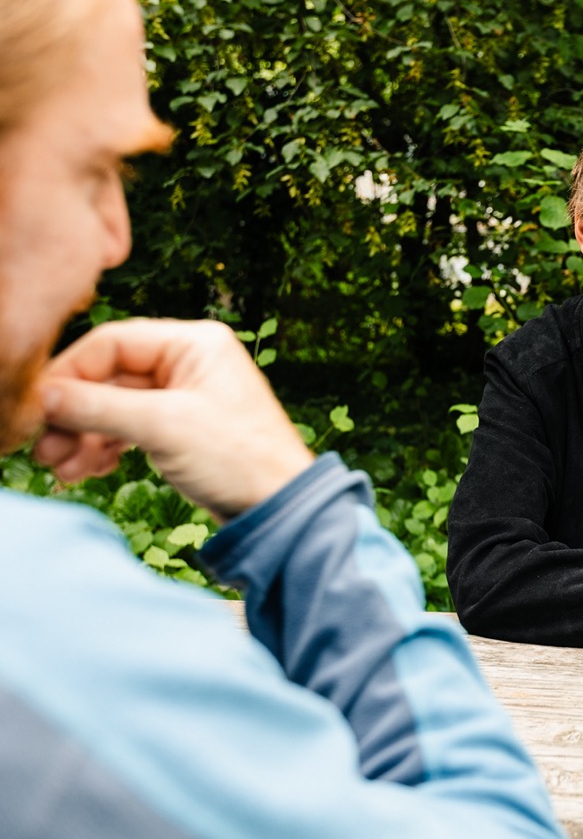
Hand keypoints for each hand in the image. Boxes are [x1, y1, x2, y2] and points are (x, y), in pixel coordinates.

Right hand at [34, 319, 313, 520]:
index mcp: (195, 344)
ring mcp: (185, 396)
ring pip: (115, 406)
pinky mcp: (180, 428)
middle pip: (109, 376)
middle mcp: (189, 362)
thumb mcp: (163, 427)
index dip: (69, 374)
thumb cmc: (239, 459)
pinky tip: (87, 470)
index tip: (38, 407)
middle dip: (74, 413)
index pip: (112, 343)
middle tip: (44, 448)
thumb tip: (43, 396)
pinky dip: (105, 447)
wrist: (277, 507)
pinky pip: (129, 428)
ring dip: (84, 435)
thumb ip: (99, 407)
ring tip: (62, 468)